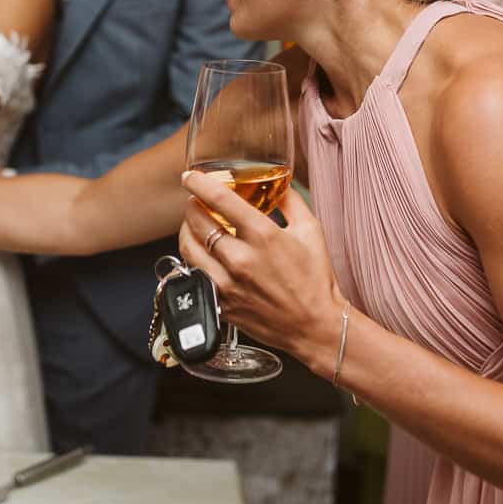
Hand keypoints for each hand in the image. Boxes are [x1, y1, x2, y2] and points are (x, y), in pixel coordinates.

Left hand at [177, 171, 348, 369]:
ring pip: (188, 248)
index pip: (219, 199)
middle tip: (197, 202)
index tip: (190, 177)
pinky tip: (203, 253)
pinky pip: (195, 274)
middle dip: (193, 206)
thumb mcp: (311, 231)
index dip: (198, 183)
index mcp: (263, 236)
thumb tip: (278, 181)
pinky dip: (194, 259)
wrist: (314, 326)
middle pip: (197, 221)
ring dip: (187, 231)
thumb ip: (290, 201)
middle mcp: (240, 259)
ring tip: (195, 225)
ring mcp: (227, 284)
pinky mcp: (221, 303)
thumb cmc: (315, 280)